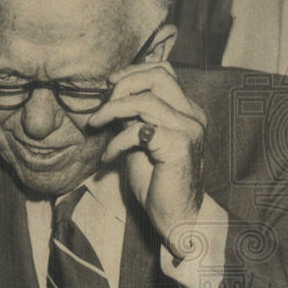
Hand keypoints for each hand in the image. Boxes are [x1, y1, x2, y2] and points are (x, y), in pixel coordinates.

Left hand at [88, 62, 206, 256]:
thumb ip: (132, 119)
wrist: (177, 215)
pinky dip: (116, 142)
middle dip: (123, 85)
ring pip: (145, 101)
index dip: (134, 72)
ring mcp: (188, 129)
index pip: (164, 73)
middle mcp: (191, 116)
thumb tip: (110, 100)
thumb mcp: (140, 143)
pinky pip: (138, 131)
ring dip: (112, 111)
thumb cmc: (157, 182)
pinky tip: (108, 158)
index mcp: (186, 111)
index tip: (109, 84)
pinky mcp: (178, 146)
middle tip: (103, 105)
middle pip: (158, 77)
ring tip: (96, 125)